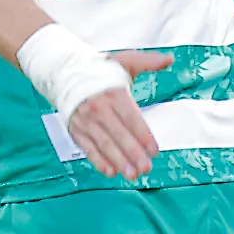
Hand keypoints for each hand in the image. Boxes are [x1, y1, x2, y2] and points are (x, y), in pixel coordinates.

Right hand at [62, 49, 169, 180]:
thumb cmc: (99, 70)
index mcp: (113, 92)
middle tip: (146, 168)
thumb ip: (148, 62)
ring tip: (132, 174)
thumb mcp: (124, 61)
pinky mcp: (77, 129)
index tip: (154, 149)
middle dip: (133, 153)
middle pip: (118, 134)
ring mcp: (86, 120)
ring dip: (118, 161)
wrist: (64, 72)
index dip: (143, 134)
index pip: (131, 117)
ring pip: (104, 144)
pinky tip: (111, 171)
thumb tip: (169, 59)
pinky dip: (98, 160)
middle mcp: (98, 107)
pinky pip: (88, 148)